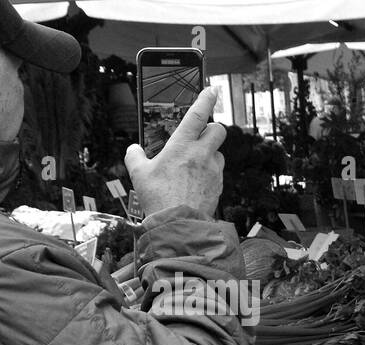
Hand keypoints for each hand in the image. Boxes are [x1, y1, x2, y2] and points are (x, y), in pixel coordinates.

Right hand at [125, 87, 226, 218]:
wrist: (179, 224)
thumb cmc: (158, 197)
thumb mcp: (138, 172)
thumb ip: (134, 155)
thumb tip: (134, 149)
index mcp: (183, 145)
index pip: (198, 114)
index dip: (205, 98)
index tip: (211, 89)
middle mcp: (203, 155)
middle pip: (218, 130)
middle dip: (212, 128)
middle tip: (200, 133)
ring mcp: (214, 170)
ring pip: (219, 152)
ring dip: (211, 152)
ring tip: (194, 162)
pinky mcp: (219, 185)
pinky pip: (218, 171)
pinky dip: (210, 171)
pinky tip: (196, 180)